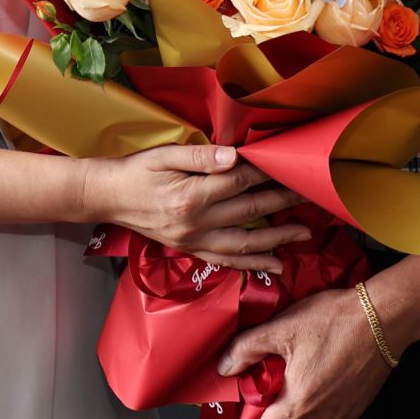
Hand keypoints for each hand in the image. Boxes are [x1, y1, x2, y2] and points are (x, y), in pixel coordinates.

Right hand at [86, 144, 309, 271]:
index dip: (267, 172)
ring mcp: (194, 241)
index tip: (290, 165)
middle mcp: (197, 223)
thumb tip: (234, 156)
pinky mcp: (190, 249)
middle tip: (312, 194)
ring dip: (278, 237)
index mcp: (192, 196)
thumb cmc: (136, 171)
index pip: (240, 181)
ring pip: (245, 242)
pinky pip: (227, 260)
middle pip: (250, 210)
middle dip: (284, 202)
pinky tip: (275, 263)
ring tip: (305, 232)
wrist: (107, 197)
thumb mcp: (164, 155)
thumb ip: (201, 157)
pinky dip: (253, 263)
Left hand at [221, 287, 391, 418]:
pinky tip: (313, 405)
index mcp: (299, 402)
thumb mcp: (283, 326)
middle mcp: (321, 418)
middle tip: (266, 407)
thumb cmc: (338, 321)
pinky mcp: (355, 410)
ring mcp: (341, 417)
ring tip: (289, 409)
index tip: (249, 402)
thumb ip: (248, 347)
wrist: (382, 318)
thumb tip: (226, 365)